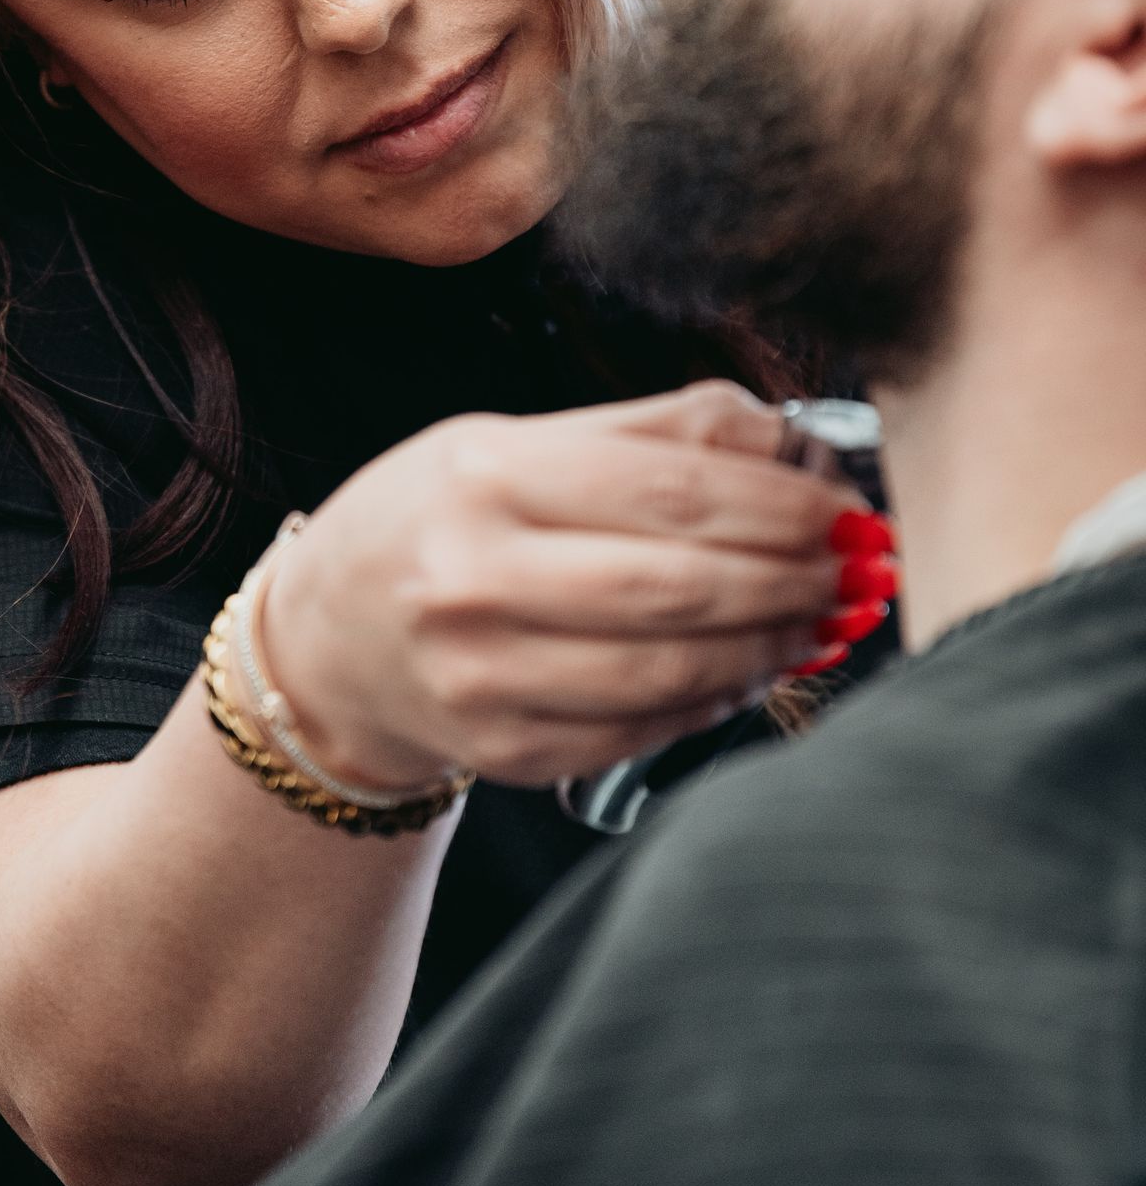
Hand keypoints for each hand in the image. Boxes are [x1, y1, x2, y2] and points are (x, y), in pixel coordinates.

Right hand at [260, 383, 861, 790]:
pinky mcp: (501, 751)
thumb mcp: (516, 442)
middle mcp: (474, 577)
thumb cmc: (442, 520)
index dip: (779, 505)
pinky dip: (711, 701)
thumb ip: (652, 434)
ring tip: (812, 620)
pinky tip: (743, 670)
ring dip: (766, 647)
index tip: (846, 510)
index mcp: (487, 478)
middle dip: (790, 578)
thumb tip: (789, 440)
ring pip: (668, 669)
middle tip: (853, 569)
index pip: (670, 491)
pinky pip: (639, 729)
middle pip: (680, 586)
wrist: (331, 635)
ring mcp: (482, 675)